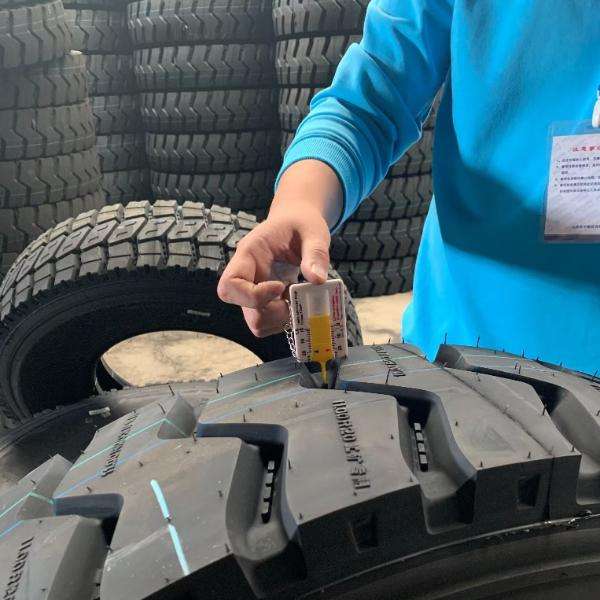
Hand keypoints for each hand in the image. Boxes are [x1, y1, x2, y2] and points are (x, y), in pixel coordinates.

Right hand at [217, 160, 341, 336]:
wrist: (297, 223)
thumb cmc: (301, 223)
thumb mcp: (313, 231)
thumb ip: (316, 253)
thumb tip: (317, 280)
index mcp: (250, 253)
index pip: (231, 284)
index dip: (253, 295)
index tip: (280, 286)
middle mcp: (247, 275)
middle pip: (243, 307)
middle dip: (272, 312)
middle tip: (293, 298)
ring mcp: (254, 290)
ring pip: (255, 321)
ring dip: (280, 319)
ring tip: (296, 299)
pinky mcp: (264, 301)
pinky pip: (268, 322)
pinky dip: (285, 320)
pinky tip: (295, 302)